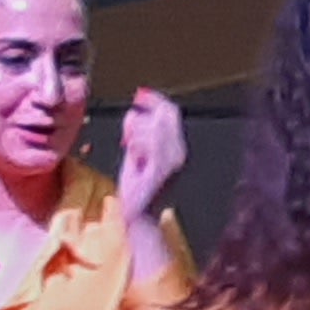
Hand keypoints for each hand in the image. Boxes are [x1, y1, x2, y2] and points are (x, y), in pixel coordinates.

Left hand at [117, 87, 185, 215]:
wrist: (138, 214)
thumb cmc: (137, 186)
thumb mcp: (136, 153)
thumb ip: (137, 132)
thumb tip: (134, 112)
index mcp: (176, 147)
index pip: (171, 112)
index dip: (154, 100)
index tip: (139, 95)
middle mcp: (180, 151)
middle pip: (164, 115)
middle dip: (144, 117)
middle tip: (129, 131)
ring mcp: (173, 160)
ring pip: (155, 126)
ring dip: (138, 133)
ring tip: (131, 149)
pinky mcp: (163, 168)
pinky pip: (149, 142)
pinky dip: (137, 144)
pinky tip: (133, 153)